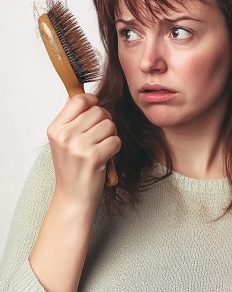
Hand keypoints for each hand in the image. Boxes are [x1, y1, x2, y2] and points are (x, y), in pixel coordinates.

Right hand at [47, 93, 121, 209]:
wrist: (73, 197)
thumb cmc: (72, 167)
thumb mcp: (63, 140)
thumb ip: (73, 117)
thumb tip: (85, 94)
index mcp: (55, 129)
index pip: (79, 100)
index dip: (92, 102)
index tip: (94, 110)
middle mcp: (65, 136)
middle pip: (98, 111)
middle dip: (105, 121)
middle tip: (99, 136)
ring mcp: (78, 147)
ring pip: (109, 125)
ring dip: (111, 135)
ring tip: (101, 147)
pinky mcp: (94, 157)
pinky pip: (116, 140)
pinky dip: (115, 148)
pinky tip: (105, 157)